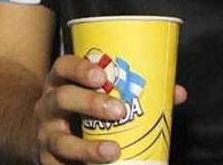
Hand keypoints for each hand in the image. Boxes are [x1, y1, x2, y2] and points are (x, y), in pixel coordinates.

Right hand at [34, 54, 187, 163]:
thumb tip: (176, 93)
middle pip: (62, 99)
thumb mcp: (95, 96)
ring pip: (60, 140)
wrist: (46, 136)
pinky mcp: (48, 160)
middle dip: (90, 103)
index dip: (80, 69)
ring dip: (88, 148)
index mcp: (61, 83)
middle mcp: (48, 105)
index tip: (102, 76)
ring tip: (114, 150)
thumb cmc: (80, 111)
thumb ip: (133, 93)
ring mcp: (46, 134)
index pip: (63, 67)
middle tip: (120, 110)